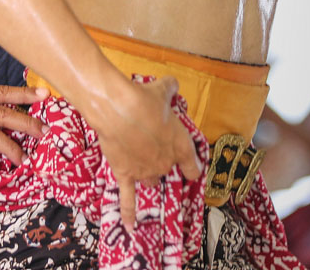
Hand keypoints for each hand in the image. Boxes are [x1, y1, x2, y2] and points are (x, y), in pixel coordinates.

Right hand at [84, 76, 201, 230]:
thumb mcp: (161, 90)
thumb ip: (170, 88)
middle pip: (167, 171)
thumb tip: (173, 82)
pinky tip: (130, 227)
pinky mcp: (125, 175)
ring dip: (148, 176)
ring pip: (150, 181)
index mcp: (181, 145)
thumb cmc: (143, 100)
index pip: (192, 166)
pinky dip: (129, 213)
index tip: (189, 166)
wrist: (117, 110)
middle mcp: (166, 163)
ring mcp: (145, 172)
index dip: (190, 166)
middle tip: (153, 148)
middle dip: (162, 162)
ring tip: (142, 166)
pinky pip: (128, 199)